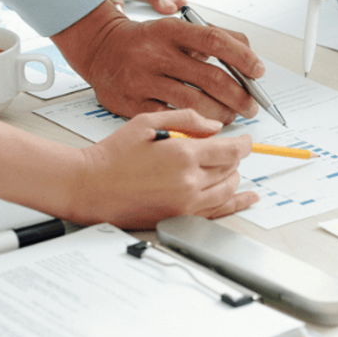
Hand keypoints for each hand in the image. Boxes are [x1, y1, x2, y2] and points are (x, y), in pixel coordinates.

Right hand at [52, 1, 261, 122]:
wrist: (99, 49)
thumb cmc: (145, 42)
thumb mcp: (176, 29)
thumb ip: (212, 38)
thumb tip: (249, 55)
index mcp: (171, 31)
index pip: (215, 41)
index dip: (242, 58)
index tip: (258, 71)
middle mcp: (156, 54)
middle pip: (210, 78)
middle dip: (239, 96)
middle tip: (250, 106)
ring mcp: (143, 80)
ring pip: (195, 103)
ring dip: (221, 114)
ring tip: (231, 116)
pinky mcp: (133, 104)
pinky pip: (172, 119)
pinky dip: (195, 125)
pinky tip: (206, 126)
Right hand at [71, 110, 258, 227]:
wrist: (90, 186)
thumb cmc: (112, 155)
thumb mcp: (147, 121)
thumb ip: (185, 119)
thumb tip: (214, 126)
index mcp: (183, 155)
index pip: (230, 150)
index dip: (244, 144)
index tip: (246, 140)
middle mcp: (189, 181)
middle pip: (231, 169)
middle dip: (233, 158)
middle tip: (225, 151)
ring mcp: (186, 203)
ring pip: (228, 189)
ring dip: (233, 177)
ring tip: (227, 168)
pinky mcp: (180, 217)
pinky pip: (219, 212)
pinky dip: (237, 203)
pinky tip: (247, 198)